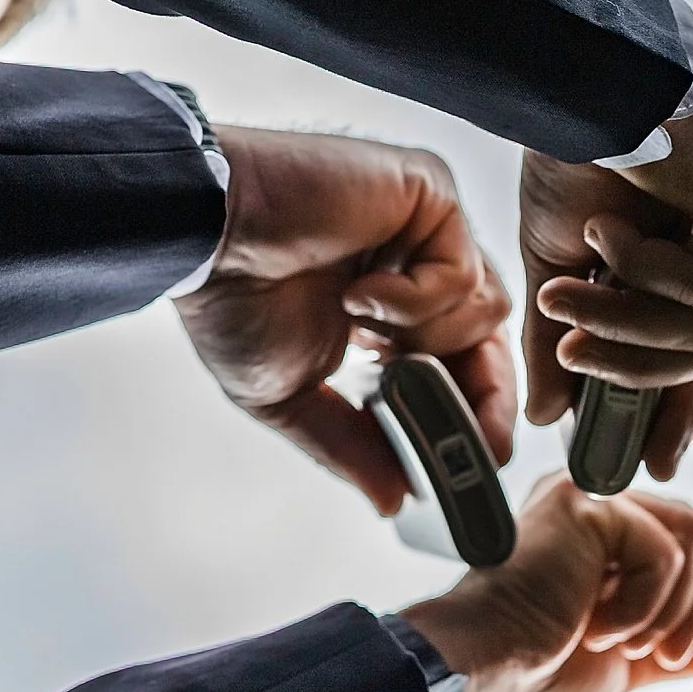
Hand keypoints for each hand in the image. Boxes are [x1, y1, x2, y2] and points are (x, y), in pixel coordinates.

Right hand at [174, 127, 513, 511]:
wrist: (200, 237)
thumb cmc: (232, 299)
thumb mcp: (290, 395)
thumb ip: (349, 444)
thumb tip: (391, 499)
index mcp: (392, 304)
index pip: (464, 359)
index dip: (478, 411)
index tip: (481, 461)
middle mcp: (418, 259)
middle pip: (492, 336)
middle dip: (479, 394)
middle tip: (467, 438)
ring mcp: (427, 225)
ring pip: (485, 309)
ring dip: (422, 336)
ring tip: (360, 326)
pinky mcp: (431, 192)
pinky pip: (462, 275)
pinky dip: (410, 301)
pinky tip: (357, 296)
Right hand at [402, 475, 692, 691]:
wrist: (484, 667)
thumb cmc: (534, 666)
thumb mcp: (627, 657)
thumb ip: (678, 641)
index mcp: (600, 529)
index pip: (688, 526)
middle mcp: (596, 500)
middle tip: (674, 654)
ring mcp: (591, 495)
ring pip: (689, 540)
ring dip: (675, 610)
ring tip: (634, 647)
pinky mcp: (589, 505)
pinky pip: (662, 551)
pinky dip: (645, 603)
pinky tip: (603, 629)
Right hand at [520, 68, 692, 475]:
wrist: (581, 79)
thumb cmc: (573, 149)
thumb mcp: (556, 263)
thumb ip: (560, 339)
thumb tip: (545, 417)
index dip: (674, 412)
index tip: (650, 466)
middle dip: (631, 370)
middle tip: (569, 357)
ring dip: (622, 324)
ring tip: (564, 292)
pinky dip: (642, 274)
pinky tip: (606, 234)